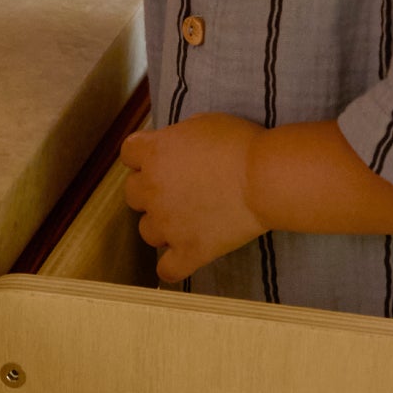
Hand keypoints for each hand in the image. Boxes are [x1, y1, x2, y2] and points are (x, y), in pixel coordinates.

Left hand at [121, 114, 265, 283]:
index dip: (142, 156)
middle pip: (132, 193)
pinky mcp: (189, 250)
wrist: (264, 177)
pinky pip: (167, 269)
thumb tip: (173, 146)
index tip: (159, 158)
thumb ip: (177, 137)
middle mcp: (152, 189)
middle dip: (150, 191)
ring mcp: (168, 224)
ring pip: (147, 231)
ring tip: (185, 220)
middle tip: (177, 189)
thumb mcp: (202, 123)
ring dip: (161, 225)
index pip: (129, 153)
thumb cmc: (239, 144)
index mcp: (153, 153)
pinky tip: (182, 257)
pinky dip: (172, 266)